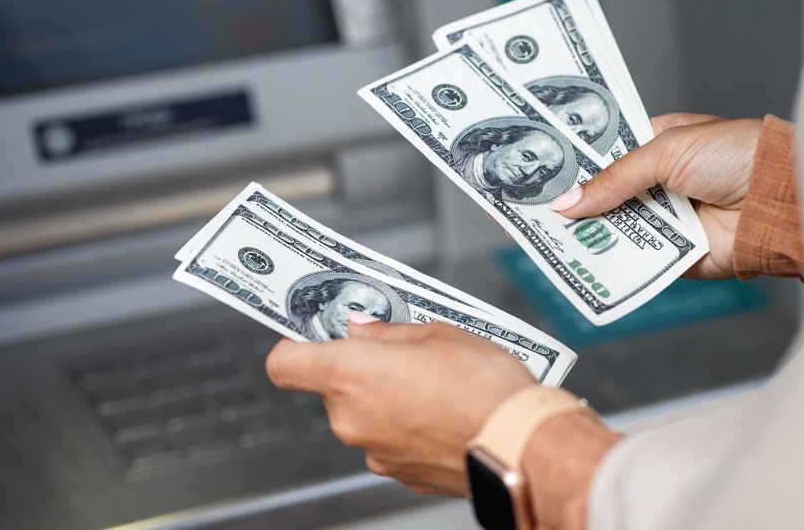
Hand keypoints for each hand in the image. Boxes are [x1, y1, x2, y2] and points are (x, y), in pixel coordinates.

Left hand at [266, 318, 534, 494]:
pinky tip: (443, 412)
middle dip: (362, 369)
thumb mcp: (438, 332)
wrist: (518, 443)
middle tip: (403, 353)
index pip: (285, 363)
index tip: (311, 334)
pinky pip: (390, 440)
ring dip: (387, 399)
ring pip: (364, 415)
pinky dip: (408, 427)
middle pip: (332, 388)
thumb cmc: (484, 387)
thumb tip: (363, 329)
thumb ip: (388, 331)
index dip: (295, 346)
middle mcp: (351, 417)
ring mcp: (374, 451)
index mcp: (350, 374)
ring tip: (435, 384)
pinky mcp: (399, 474)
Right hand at [552, 113, 762, 279]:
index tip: (537, 168)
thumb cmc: (737, 156)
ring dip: (583, 232)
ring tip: (538, 236)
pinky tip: (576, 260)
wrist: (781, 200)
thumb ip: (613, 178)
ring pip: (614, 228)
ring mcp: (666, 219)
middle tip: (524, 207)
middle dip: (570, 201)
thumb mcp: (667, 151)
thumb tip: (567, 202)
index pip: (605, 152)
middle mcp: (659, 182)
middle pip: (603, 194)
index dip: (572, 161)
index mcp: (658, 143)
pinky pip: (635, 260)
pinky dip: (610, 261)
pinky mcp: (674, 255)